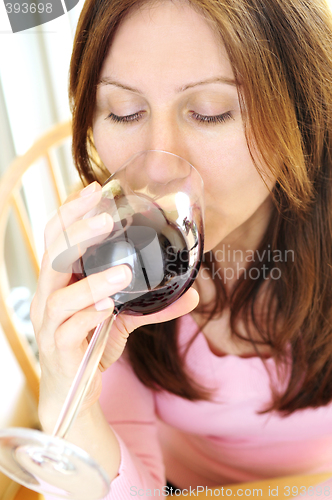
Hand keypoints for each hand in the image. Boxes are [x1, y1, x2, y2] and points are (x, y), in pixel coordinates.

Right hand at [31, 182, 198, 431]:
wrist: (74, 391)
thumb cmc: (91, 344)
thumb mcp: (123, 319)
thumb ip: (152, 304)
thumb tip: (194, 294)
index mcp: (59, 281)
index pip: (57, 237)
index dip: (72, 212)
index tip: (96, 190)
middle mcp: (48, 297)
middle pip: (52, 255)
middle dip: (78, 232)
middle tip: (107, 217)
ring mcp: (49, 324)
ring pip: (60, 294)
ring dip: (92, 281)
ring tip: (124, 272)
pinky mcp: (60, 349)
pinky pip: (69, 329)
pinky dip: (88, 315)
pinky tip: (108, 309)